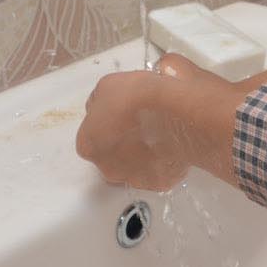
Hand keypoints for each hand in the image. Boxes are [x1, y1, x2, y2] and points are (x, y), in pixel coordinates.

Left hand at [76, 53, 242, 190]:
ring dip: (143, 151)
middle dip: (123, 139)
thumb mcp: (108, 83)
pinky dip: (163, 159)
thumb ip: (102, 98)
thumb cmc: (137, 97)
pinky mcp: (160, 183)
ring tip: (159, 131)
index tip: (121, 110)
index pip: (91, 133)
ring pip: (135, 164)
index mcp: (88, 144)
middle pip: (111, 152)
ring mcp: (134, 178)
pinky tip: (171, 144)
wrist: (178, 114)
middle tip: (140, 120)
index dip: (106, 120)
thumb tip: (110, 99)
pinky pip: (159, 170)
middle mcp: (107, 168)